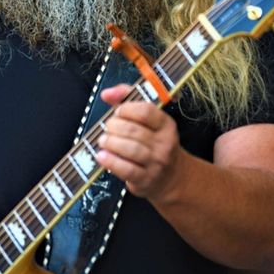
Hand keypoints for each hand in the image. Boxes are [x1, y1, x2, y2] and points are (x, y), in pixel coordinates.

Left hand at [96, 84, 180, 200]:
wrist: (171, 177)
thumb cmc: (154, 143)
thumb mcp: (148, 120)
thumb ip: (127, 99)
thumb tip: (107, 93)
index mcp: (166, 124)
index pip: (146, 111)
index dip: (126, 109)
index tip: (118, 112)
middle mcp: (164, 143)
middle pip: (133, 130)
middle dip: (114, 127)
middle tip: (107, 128)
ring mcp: (156, 163)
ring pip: (130, 149)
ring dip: (111, 143)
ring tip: (103, 140)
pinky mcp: (146, 179)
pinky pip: (126, 169)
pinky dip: (111, 161)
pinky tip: (102, 156)